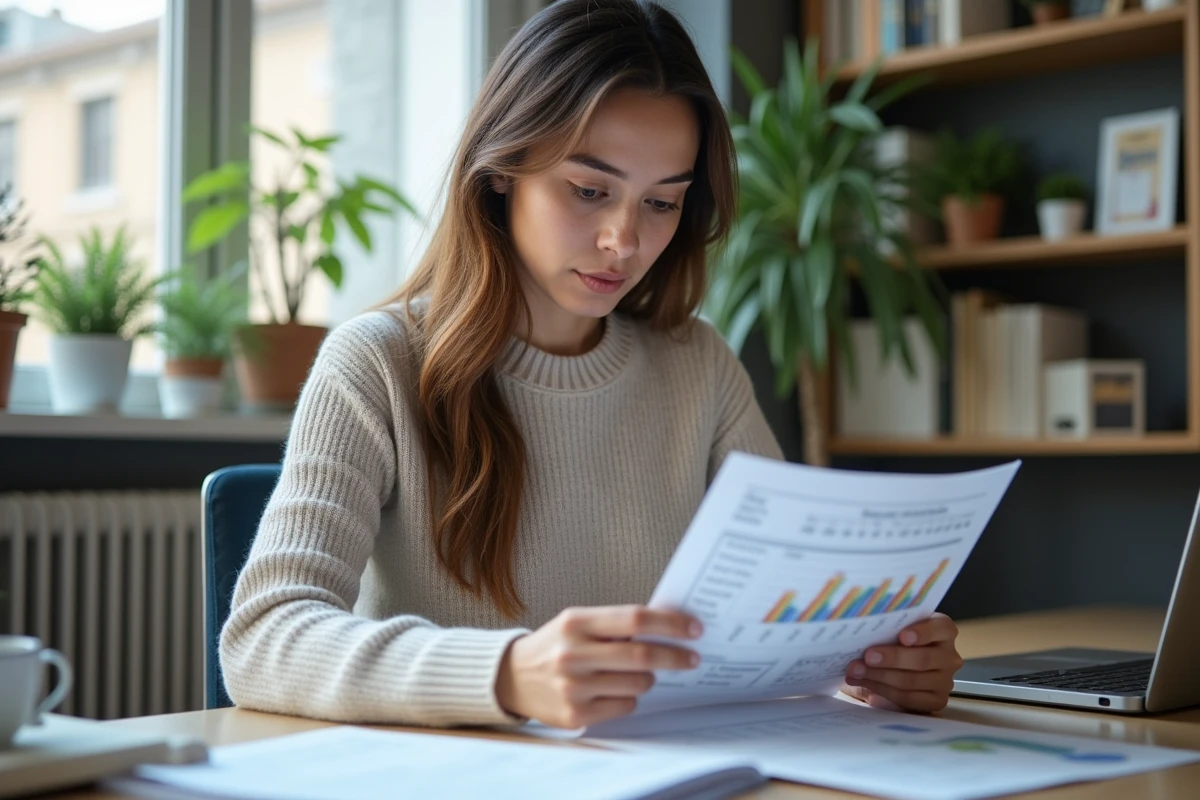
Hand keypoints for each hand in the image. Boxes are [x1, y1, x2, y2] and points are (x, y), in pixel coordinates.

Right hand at [494, 605, 702, 728]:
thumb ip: (615, 624)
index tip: (694, 628)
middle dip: (676, 657)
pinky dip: (628, 699)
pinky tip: (612, 691)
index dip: (670, 623)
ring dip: (647, 679)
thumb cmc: (556, 645)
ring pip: (637, 684)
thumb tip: (668, 627)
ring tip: (636, 673)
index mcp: (576, 622)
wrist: (513, 677)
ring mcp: (573, 687)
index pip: (634, 618)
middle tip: (692, 658)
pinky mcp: (575, 714)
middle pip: (642, 656)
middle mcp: (573, 654)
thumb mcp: (578, 623)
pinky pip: (624, 707)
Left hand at [842, 612, 962, 712]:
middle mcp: (949, 656)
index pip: (941, 628)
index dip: (923, 632)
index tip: (903, 636)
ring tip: (856, 671)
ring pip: (912, 681)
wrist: (894, 669)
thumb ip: (889, 628)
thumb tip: (864, 631)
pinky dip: (883, 691)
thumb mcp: (894, 631)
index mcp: (943, 631)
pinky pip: (908, 698)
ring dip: (880, 676)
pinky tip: (866, 685)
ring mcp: (945, 681)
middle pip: (922, 658)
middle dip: (892, 658)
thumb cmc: (893, 641)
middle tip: (867, 656)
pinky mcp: (936, 701)